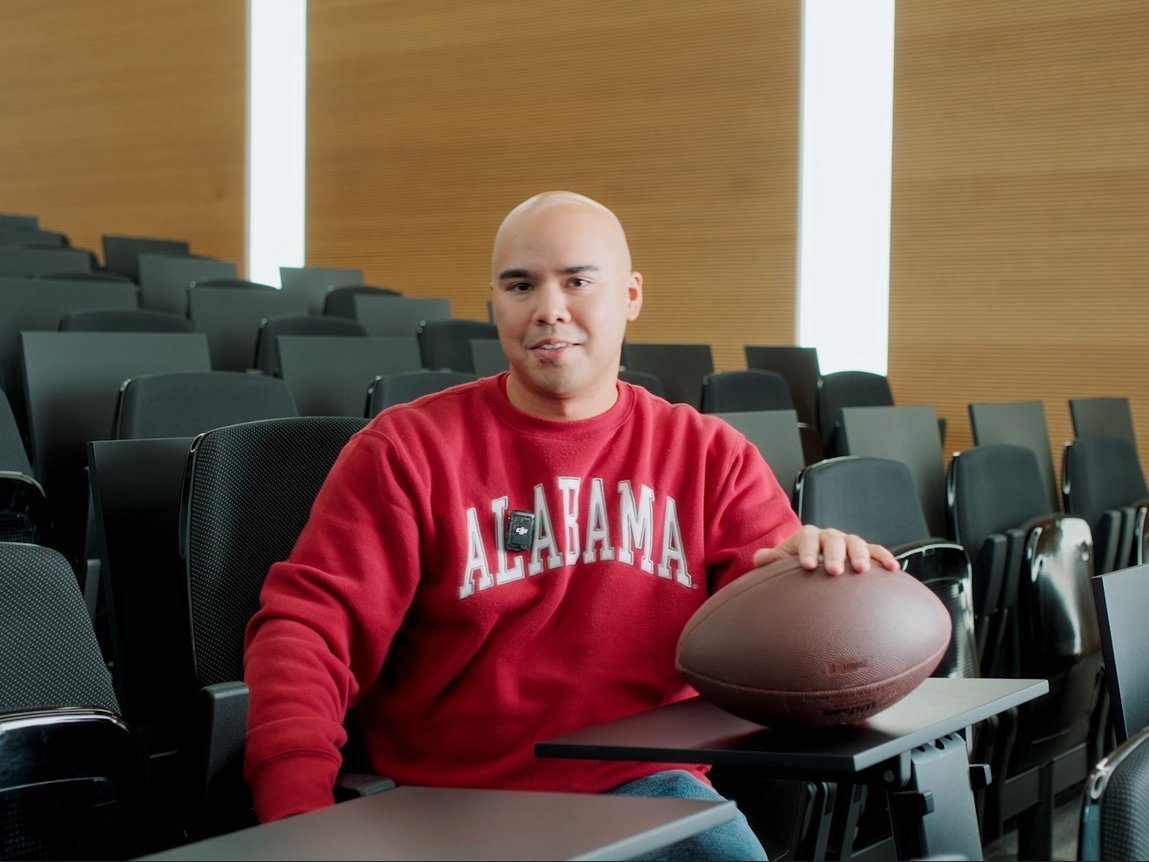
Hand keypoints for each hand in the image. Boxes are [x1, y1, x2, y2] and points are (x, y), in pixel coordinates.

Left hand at [752, 524, 898, 575]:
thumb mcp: (780, 561)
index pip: (807, 538)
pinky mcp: (865, 552)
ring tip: (862, 570)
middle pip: (833, 540)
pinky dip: (884, 557)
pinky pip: (876, 551)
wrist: (812, 565)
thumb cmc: (795, 564)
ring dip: (860, 555)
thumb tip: (761, 558)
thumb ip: (769, 560)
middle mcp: (829, 536)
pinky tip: (892, 568)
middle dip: (834, 555)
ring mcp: (848, 543)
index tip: (807, 566)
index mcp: (807, 536)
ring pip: (856, 543)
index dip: (807, 551)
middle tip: (834, 571)